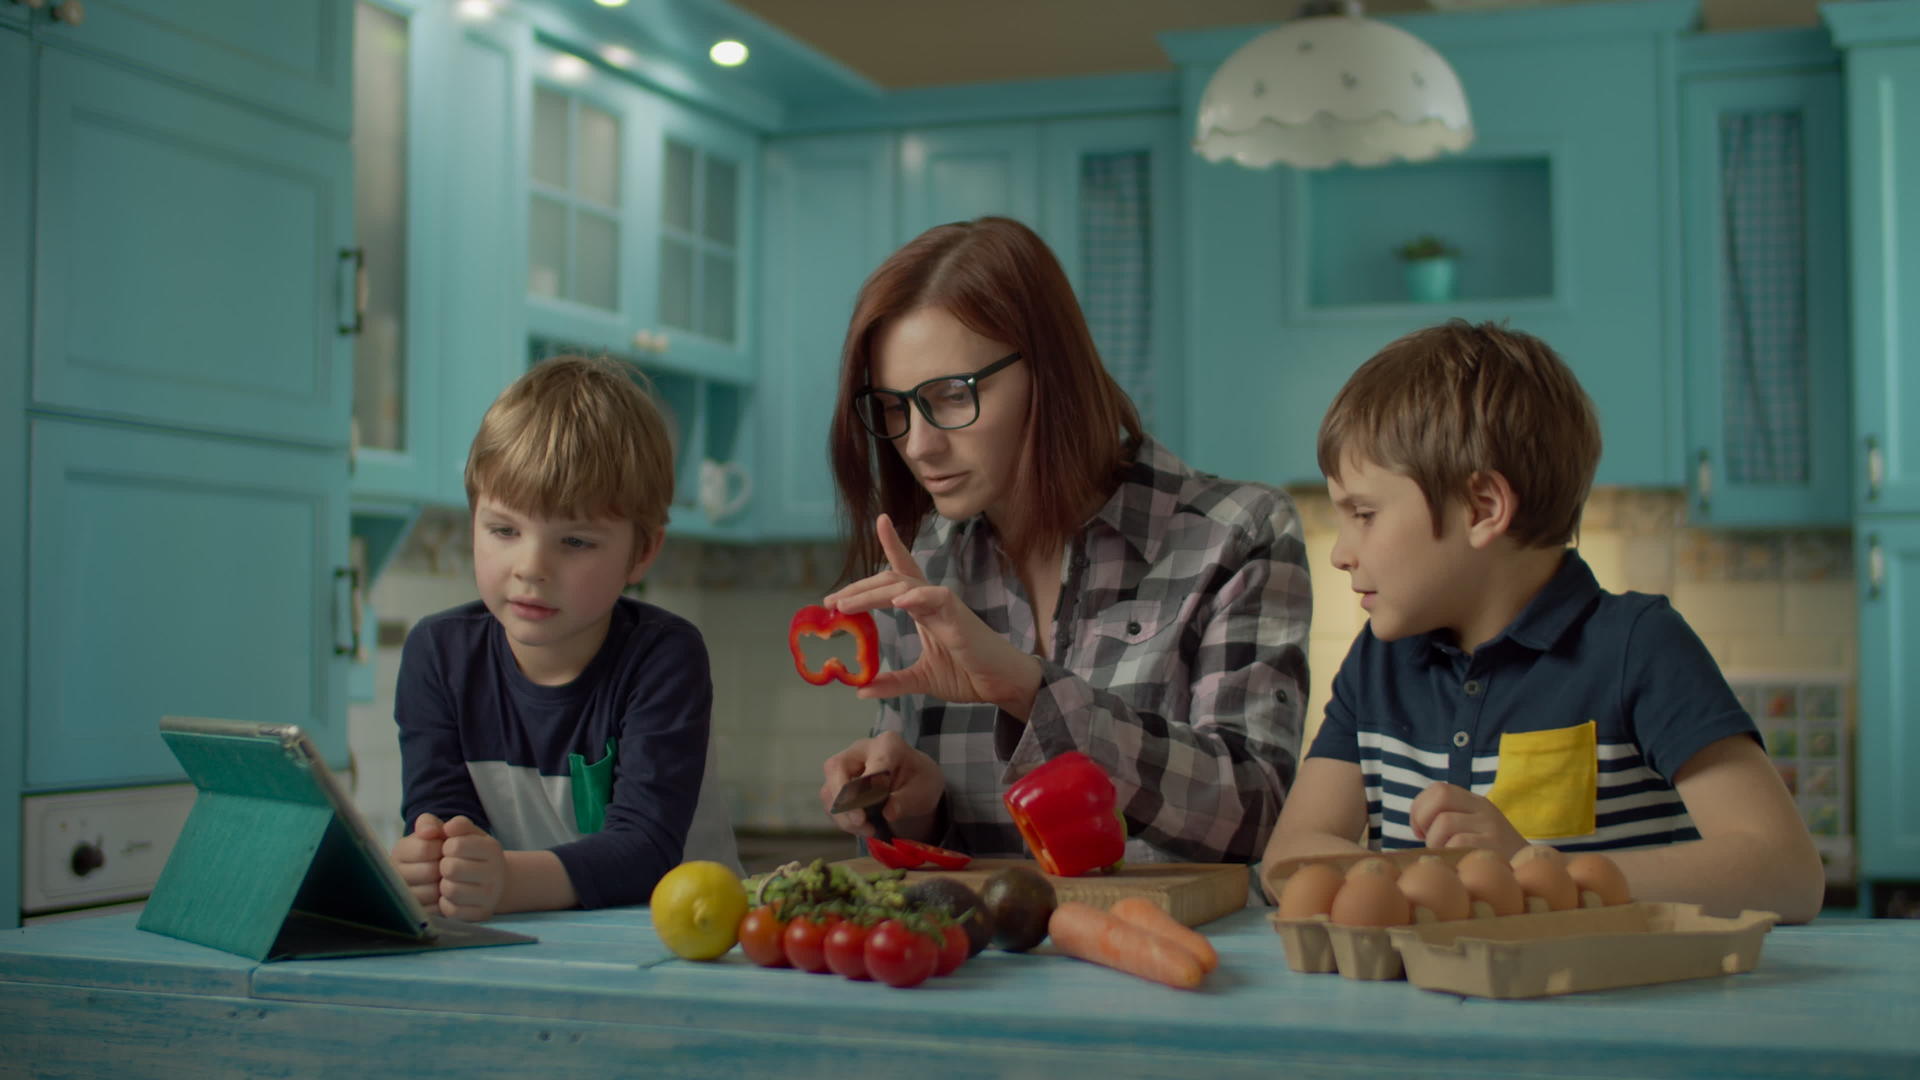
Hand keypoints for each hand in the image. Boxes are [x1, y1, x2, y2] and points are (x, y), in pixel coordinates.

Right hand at [390, 812, 445, 908]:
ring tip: (449, 878)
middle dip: (446, 867)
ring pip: (431, 892)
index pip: (426, 848)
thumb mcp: (437, 828)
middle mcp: (397, 873)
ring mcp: (404, 895)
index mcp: (401, 850)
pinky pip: (434, 910)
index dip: (443, 847)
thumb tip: (429, 831)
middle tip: (452, 864)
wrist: (451, 866)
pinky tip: (447, 893)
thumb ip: (431, 823)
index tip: (447, 847)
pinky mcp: (415, 912)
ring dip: (446, 885)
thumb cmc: (442, 844)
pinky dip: (445, 902)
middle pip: (429, 872)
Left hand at [437, 815, 507, 920]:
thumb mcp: (466, 833)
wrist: (494, 881)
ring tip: (448, 882)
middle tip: (448, 867)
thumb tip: (439, 829)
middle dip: (443, 867)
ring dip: (443, 886)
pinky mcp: (482, 914)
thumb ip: (453, 824)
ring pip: (450, 891)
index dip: (446, 846)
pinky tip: (451, 898)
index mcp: (491, 848)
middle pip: (451, 868)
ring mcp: (491, 895)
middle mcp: (496, 872)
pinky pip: (451, 911)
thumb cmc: (471, 853)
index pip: (455, 844)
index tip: (450, 849)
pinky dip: (445, 904)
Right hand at [819, 731, 944, 838]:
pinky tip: (862, 827)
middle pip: (836, 767)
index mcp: (888, 744)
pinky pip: (830, 802)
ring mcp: (846, 765)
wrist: (913, 783)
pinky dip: (842, 819)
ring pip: (830, 788)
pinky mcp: (838, 783)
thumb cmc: (919, 781)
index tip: (879, 808)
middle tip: (860, 821)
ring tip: (867, 829)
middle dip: (844, 798)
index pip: (874, 762)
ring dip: (844, 814)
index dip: (872, 786)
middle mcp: (861, 750)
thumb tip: (889, 812)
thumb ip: (906, 801)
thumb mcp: (923, 792)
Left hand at [823, 514, 1044, 716]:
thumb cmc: (968, 675)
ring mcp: (945, 606)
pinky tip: (897, 601)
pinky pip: (937, 597)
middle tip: (831, 602)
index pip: (903, 571)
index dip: (892, 544)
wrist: (1001, 685)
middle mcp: (931, 601)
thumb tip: (861, 689)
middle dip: (858, 587)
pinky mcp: (959, 618)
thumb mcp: (921, 679)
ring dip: (871, 593)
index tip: (880, 520)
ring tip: (845, 605)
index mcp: (923, 608)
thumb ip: (892, 682)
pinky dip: (916, 596)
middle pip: (890, 578)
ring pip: (904, 584)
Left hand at [1407, 782, 1527, 858]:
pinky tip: (1457, 863)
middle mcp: (1484, 810)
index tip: (1421, 829)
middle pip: (1440, 796)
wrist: (1530, 877)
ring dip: (1435, 842)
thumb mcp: (1473, 831)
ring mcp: (1491, 828)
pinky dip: (1449, 853)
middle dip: (1422, 818)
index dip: (1420, 807)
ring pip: (1444, 822)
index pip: (1438, 788)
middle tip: (1427, 839)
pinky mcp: (1494, 848)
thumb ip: (1448, 821)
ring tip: (1447, 855)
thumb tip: (1415, 827)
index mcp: (1475, 803)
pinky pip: (1457, 843)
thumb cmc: (1489, 857)